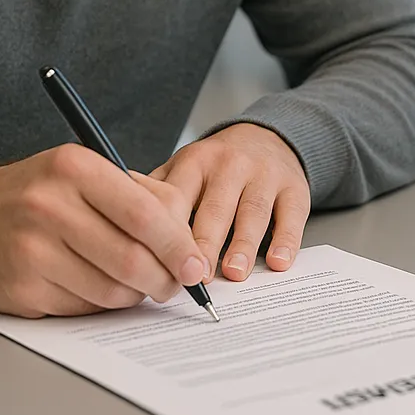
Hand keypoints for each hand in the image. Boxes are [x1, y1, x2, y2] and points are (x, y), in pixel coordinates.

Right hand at [0, 144, 206, 317]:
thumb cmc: (39, 194)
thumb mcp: (87, 172)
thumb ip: (142, 196)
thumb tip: (188, 239)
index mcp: (75, 168)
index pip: (144, 215)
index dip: (178, 246)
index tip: (196, 265)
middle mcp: (50, 207)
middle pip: (131, 260)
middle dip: (164, 280)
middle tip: (174, 285)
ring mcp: (32, 251)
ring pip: (110, 291)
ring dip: (134, 296)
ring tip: (136, 284)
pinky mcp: (21, 289)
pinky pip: (82, 309)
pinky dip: (100, 305)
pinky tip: (95, 287)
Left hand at [152, 123, 310, 282]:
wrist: (268, 138)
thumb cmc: (217, 166)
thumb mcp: (182, 169)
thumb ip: (156, 194)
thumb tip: (120, 226)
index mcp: (194, 162)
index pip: (178, 199)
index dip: (169, 233)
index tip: (161, 264)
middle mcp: (229, 165)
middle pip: (215, 208)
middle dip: (205, 244)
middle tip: (196, 277)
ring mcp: (264, 175)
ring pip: (253, 211)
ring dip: (242, 244)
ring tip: (234, 273)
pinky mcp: (294, 188)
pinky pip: (291, 215)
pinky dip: (286, 240)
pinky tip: (278, 261)